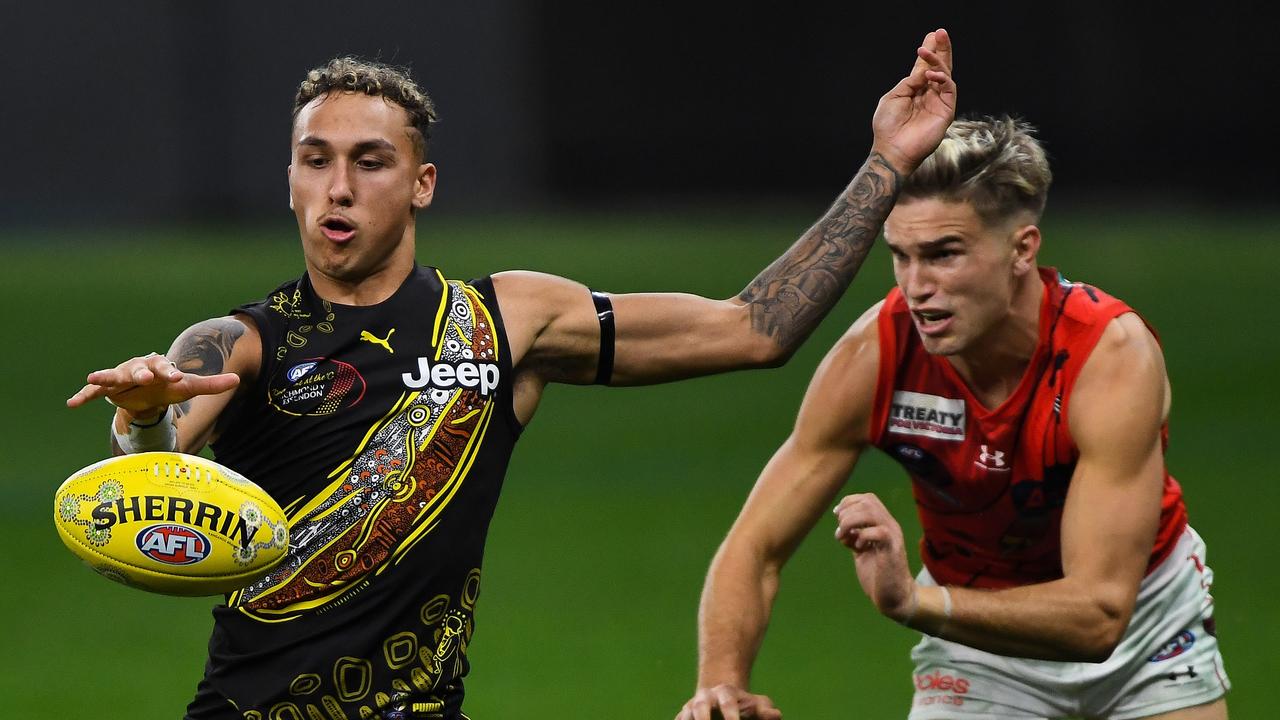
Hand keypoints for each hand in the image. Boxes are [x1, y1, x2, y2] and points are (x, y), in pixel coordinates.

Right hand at [66, 352, 239, 419]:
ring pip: (113, 376)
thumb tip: (237, 380)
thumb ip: (211, 385)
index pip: (166, 367)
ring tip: (93, 377)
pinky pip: (93, 393)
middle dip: (141, 372)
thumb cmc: (170, 386)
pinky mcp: (107, 389)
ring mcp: (121, 377)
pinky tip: (71, 404)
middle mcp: (139, 368)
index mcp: (160, 366)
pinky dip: (83, 396)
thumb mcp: (189, 387)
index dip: (171, 371)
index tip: (177, 376)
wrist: (150, 390)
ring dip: (105, 377)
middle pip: (139, 369)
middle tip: (144, 377)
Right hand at [676, 685, 781, 719]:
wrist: (720, 700)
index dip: (731, 716)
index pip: (728, 704)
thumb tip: (775, 715)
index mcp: (724, 693)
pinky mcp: (683, 717)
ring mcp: (691, 708)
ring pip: (685, 715)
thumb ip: (765, 710)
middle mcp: (704, 698)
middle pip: (700, 707)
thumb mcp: (757, 705)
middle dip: (703, 719)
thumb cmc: (744, 706)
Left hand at [833, 493, 916, 621]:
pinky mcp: (892, 550)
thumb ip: (854, 536)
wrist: (894, 597)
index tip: (836, 515)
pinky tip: (858, 548)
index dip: (848, 502)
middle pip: (868, 501)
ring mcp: (893, 536)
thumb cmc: (878, 574)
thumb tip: (841, 526)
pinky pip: (878, 532)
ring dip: (850, 522)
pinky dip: (862, 537)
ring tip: (844, 538)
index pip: (867, 499)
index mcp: (883, 524)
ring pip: (871, 512)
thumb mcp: (862, 550)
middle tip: (840, 532)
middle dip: (847, 513)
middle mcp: (890, 526)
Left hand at [870, 28, 956, 175]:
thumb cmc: (888, 126)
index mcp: (915, 90)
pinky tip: (931, 74)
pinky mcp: (946, 111)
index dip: (930, 51)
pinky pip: (949, 89)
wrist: (892, 149)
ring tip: (926, 50)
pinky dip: (942, 79)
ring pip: (946, 75)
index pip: (926, 67)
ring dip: (938, 60)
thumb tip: (923, 70)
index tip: (932, 35)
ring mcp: (939, 102)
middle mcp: (929, 94)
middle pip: (940, 67)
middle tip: (941, 32)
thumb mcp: (893, 97)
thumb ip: (909, 82)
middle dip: (941, 49)